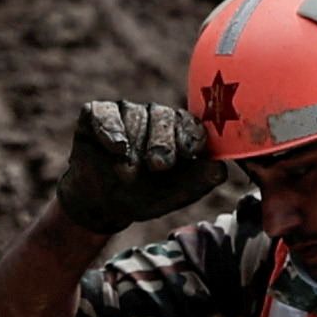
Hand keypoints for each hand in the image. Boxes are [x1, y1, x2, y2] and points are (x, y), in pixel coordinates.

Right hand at [49, 98, 222, 236]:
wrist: (102, 204)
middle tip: (159, 165)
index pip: (189, 123)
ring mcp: (125, 112)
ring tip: (128, 170)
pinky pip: (104, 115)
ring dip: (133, 143)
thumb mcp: (174, 195)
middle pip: (163, 115)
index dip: (191, 135)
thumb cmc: (144, 195)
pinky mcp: (95, 114)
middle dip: (163, 141)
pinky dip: (110, 130)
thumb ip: (199, 181)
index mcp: (178, 131)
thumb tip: (221, 169)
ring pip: (134, 115)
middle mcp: (153, 116)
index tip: (191, 152)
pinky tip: (117, 148)